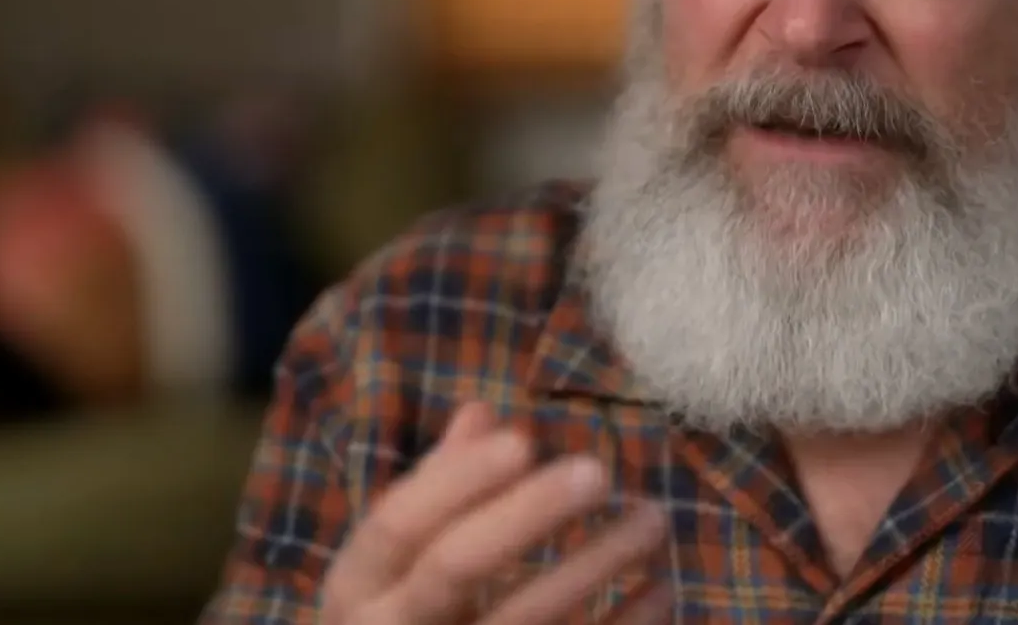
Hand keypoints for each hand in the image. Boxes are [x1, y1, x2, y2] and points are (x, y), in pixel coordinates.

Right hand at [319, 402, 670, 623]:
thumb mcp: (396, 564)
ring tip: (654, 518)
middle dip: (524, 515)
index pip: (395, 523)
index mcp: (356, 588)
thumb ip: (438, 491)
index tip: (524, 440)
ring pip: (524, 623)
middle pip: (453, 569)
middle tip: (598, 470)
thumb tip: (483, 413)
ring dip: (595, 566)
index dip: (457, 481)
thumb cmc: (405, 620)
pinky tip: (662, 589)